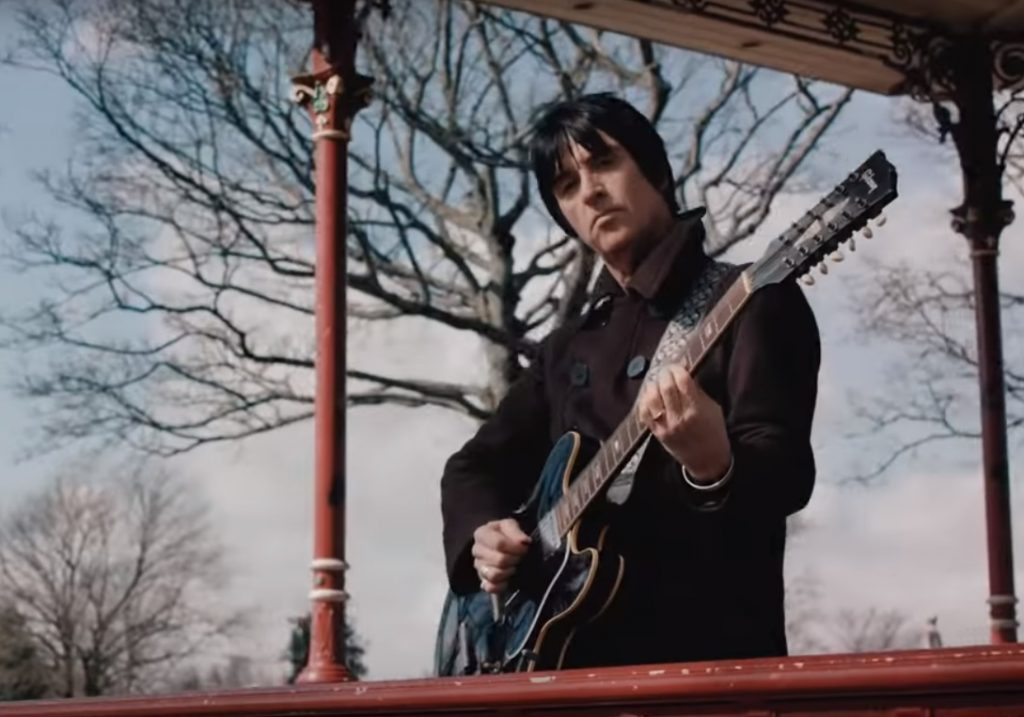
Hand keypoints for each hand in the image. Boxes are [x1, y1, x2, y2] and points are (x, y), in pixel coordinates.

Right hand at [471, 518, 530, 593]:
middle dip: (514, 559)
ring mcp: (478, 567)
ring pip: (494, 575)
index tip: (524, 548)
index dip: (515, 547)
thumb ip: (516, 532)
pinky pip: (490, 588)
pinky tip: (507, 580)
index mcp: (481, 534)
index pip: (499, 543)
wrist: (501, 545)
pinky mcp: (482, 581)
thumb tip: (524, 541)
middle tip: (520, 557)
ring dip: (509, 572)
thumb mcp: (511, 526)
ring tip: (514, 567)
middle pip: (499, 560)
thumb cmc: (505, 534)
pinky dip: (501, 586)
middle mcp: (476, 550)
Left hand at [637, 364, 730, 482]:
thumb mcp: (713, 408)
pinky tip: (650, 396)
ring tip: (658, 382)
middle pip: (665, 387)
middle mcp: (679, 418)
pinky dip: (644, 401)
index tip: (679, 365)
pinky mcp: (656, 433)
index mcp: (696, 410)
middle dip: (665, 374)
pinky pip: (643, 413)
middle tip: (667, 371)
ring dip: (653, 386)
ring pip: (651, 398)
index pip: (683, 381)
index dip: (678, 369)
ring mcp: (665, 426)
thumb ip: (697, 391)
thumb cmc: (713, 432)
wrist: (708, 461)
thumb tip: (684, 371)